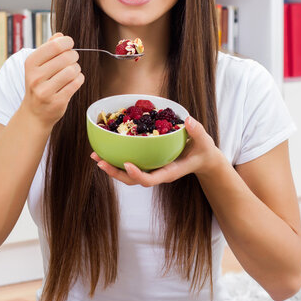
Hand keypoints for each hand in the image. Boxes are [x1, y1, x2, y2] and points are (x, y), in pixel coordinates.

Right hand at [21, 33, 84, 130]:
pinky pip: (76, 83)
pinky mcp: (57, 101)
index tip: (69, 44)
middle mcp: (36, 77)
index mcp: (30, 64)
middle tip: (72, 60)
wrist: (34, 113)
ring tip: (72, 72)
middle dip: (74, 56)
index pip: (55, 45)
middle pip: (67, 57)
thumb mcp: (38, 66)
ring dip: (77, 69)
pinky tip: (74, 80)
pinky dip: (79, 79)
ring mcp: (46, 91)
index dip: (67, 42)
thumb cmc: (39, 84)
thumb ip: (48, 48)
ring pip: (73, 70)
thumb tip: (60, 35)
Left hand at [91, 115, 221, 186]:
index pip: (150, 179)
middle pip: (132, 180)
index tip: (126, 165)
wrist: (202, 158)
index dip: (137, 174)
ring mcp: (151, 170)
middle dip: (115, 173)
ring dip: (111, 167)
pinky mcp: (148, 163)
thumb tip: (189, 120)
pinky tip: (105, 149)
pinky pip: (129, 164)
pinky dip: (116, 159)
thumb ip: (197, 131)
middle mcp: (157, 173)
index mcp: (169, 172)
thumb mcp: (204, 141)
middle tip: (99, 161)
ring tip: (95, 156)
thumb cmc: (203, 151)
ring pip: (127, 175)